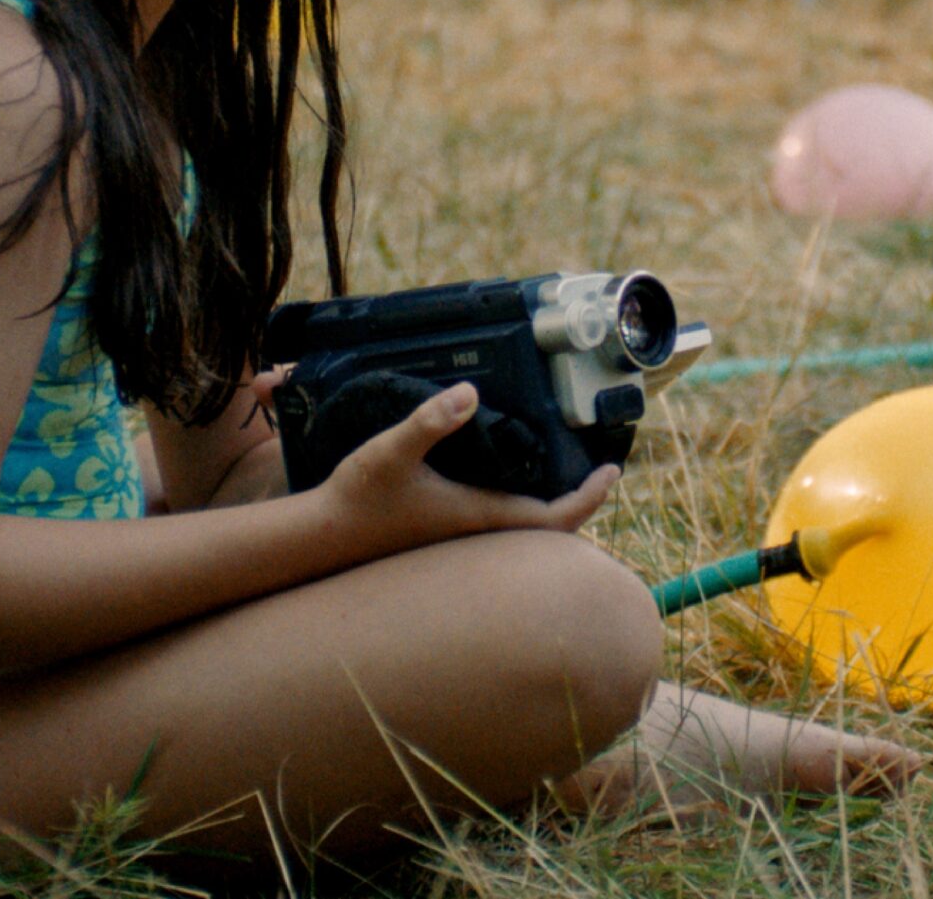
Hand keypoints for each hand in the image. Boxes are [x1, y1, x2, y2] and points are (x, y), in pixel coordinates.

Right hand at [316, 382, 618, 561]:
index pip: (555, 519)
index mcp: (479, 515)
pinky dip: (520, 503)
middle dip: (579, 501)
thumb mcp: (391, 451)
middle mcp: (477, 531)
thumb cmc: (358, 497)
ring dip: (551, 503)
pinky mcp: (445, 530)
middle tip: (597, 470)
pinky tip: (510, 476)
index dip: (589, 497)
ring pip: (523, 526)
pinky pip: (499, 521)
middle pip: (548, 527)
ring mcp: (462, 535)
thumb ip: (428, 421)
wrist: (321, 539)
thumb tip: (468, 393)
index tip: (611, 471)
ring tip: (567, 470)